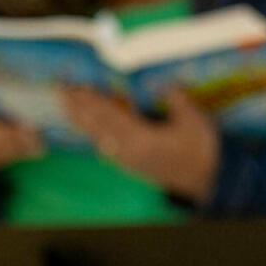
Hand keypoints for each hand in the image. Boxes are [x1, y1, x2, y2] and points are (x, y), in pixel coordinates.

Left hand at [60, 85, 220, 203]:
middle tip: (60, 91)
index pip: (110, 114)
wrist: (205, 182)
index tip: (76, 86)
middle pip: (97, 125)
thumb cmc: (200, 152)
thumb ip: (177, 100)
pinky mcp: (131, 165)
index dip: (91, 99)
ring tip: (66, 106)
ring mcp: (127, 159)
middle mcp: (127, 150)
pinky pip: (106, 147)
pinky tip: (89, 132)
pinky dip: (94, 135)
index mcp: (140, 139)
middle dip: (77, 107)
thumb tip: (160, 83)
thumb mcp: (195, 122)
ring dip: (81, 120)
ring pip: (98, 137)